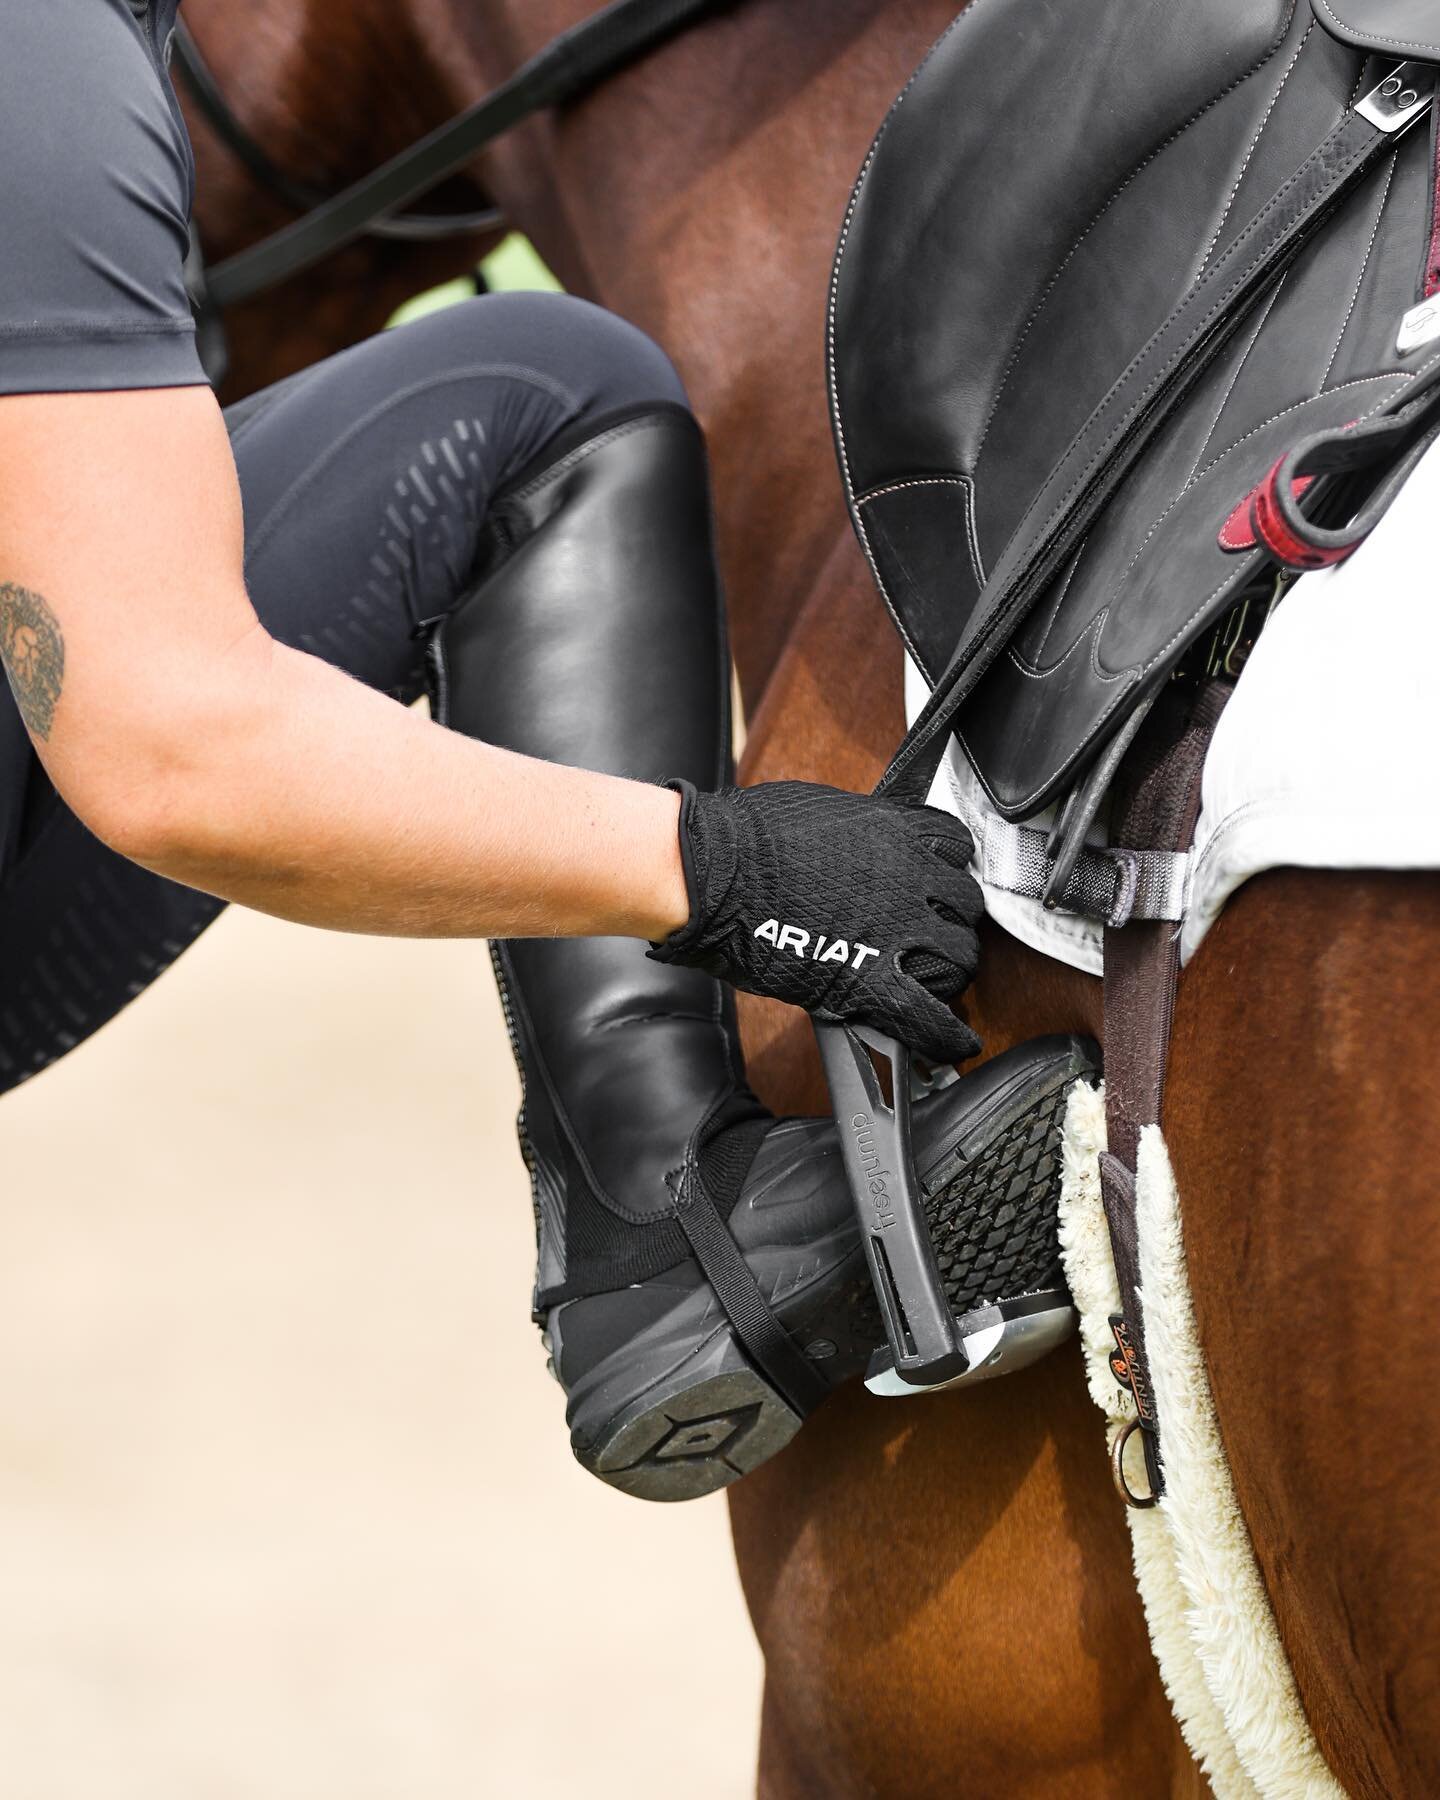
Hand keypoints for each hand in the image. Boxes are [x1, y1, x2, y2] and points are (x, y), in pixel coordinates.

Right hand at [648, 779, 983, 1062]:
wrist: (710, 873)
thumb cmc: (743, 837)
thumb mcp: (820, 812)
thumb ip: (856, 833)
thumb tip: (855, 853)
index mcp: (894, 830)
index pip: (955, 847)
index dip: (945, 869)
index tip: (935, 882)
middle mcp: (908, 878)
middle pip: (964, 905)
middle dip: (951, 921)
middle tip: (931, 936)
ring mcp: (895, 932)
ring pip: (960, 958)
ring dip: (951, 970)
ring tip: (933, 980)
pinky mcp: (869, 982)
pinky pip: (930, 1018)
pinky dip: (949, 1036)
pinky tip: (957, 1043)